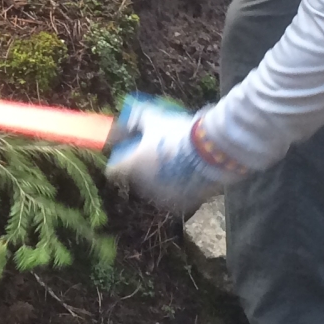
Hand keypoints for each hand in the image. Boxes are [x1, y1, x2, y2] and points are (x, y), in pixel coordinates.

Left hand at [104, 95, 244, 214]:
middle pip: (136, 178)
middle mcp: (142, 187)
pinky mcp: (179, 205)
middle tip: (157, 153)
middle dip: (143, 168)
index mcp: (131, 167)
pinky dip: (178, 186)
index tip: (129, 152)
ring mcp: (161, 198)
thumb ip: (137, 119)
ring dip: (160, 177)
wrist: (209, 151)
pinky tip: (188, 174)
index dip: (120, 161)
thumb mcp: (155, 119)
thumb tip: (128, 119)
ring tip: (176, 162)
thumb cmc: (177, 133)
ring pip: (155, 188)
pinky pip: (174, 194)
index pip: (113, 171)